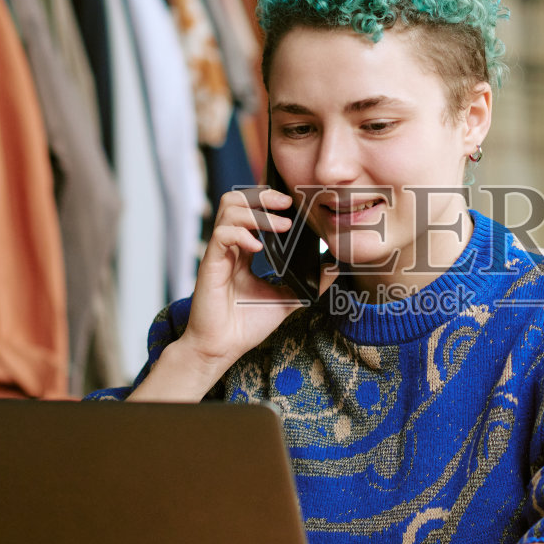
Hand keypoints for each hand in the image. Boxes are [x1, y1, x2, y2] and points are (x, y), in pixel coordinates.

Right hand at [180, 187, 333, 368]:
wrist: (222, 348)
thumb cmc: (246, 324)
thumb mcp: (286, 299)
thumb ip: (308, 283)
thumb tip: (333, 268)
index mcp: (244, 250)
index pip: (251, 209)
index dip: (268, 198)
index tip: (292, 202)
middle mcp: (230, 246)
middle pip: (237, 199)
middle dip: (263, 195)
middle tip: (287, 203)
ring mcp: (219, 253)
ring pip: (229, 209)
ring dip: (258, 212)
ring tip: (280, 226)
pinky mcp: (210, 264)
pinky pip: (221, 234)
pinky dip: (241, 234)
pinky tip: (258, 248)